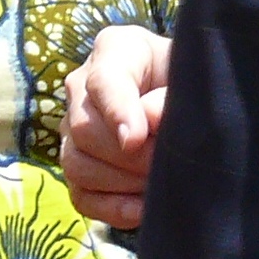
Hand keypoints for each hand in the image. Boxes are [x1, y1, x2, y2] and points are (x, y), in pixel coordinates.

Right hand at [61, 26, 170, 228]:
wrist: (180, 96)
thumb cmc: (186, 77)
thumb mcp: (186, 73)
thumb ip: (170, 92)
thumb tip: (151, 119)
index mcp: (113, 50)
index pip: (103, 80)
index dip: (118, 112)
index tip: (137, 139)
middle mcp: (81, 86)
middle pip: (84, 129)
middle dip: (128, 156)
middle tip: (165, 164)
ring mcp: (72, 128)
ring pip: (77, 164)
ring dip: (121, 182)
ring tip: (157, 182)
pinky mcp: (76, 166)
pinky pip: (80, 196)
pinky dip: (112, 208)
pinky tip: (142, 207)